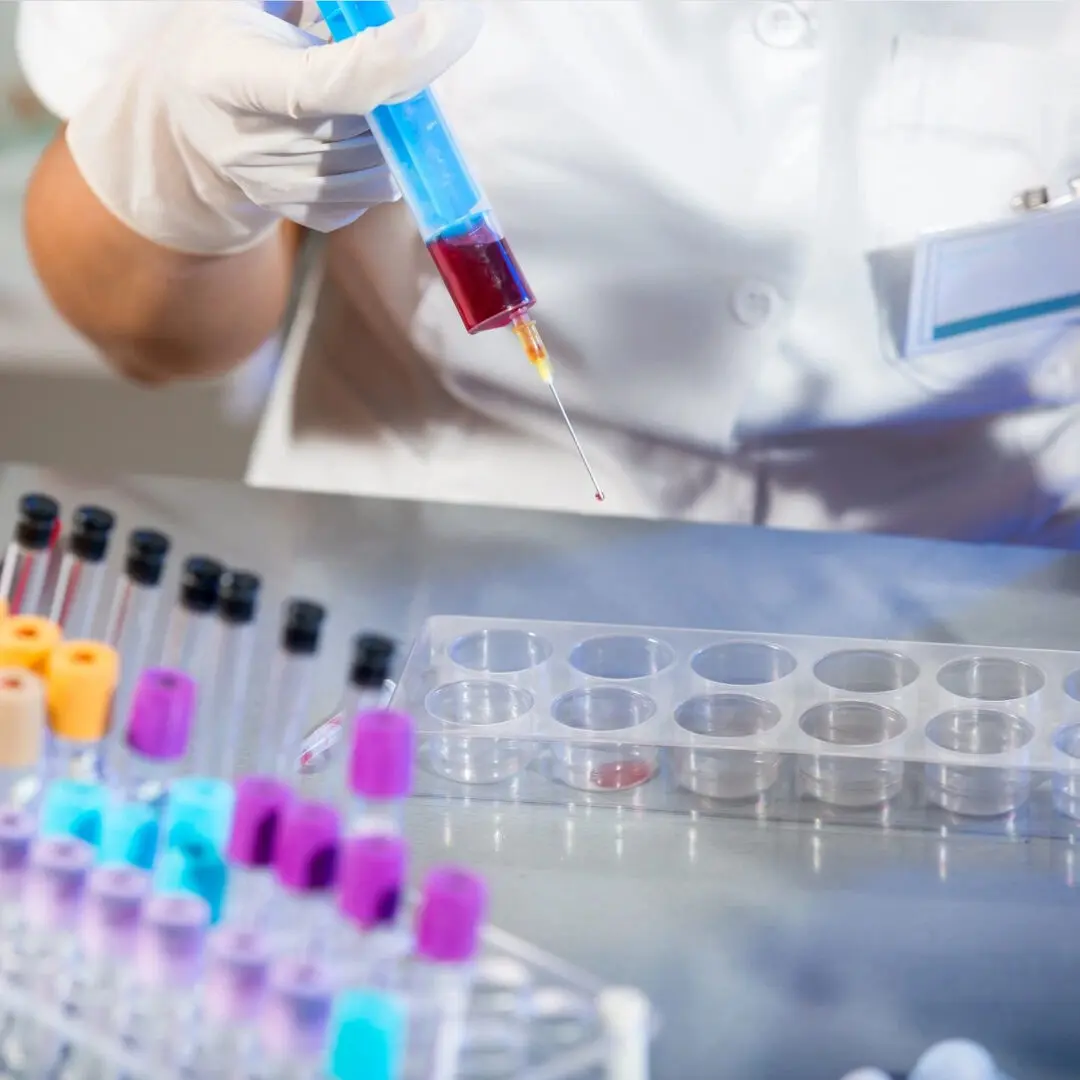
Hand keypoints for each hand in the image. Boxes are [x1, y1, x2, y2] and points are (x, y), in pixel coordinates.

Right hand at [66, 0, 482, 254]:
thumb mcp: (244, 0)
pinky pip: (373, 193)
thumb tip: (389, 4)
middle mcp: (244, 146)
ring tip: (360, 92)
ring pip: (376, 166)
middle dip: (395, 87)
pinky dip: (382, 160)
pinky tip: (351, 130)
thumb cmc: (227, 38)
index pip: (318, 84)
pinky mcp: (304, 216)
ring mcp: (274, 190)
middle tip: (400, 49)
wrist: (189, 121)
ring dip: (390, 127)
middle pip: (358, 127)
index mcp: (225, 77)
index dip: (386, 63)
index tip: (444, 26)